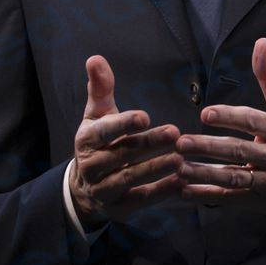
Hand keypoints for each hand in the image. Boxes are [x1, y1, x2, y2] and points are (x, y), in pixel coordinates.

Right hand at [68, 55, 183, 223]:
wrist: (83, 189)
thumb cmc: (98, 142)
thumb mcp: (96, 116)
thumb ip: (100, 89)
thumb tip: (95, 58)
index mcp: (86, 139)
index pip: (104, 131)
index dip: (123, 124)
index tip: (144, 116)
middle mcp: (92, 165)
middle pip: (122, 153)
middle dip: (149, 143)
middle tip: (175, 132)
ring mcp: (104, 188)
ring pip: (131, 178)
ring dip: (156, 168)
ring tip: (181, 158)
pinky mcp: (119, 206)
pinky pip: (141, 199)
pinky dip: (161, 191)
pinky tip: (182, 181)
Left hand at [175, 38, 265, 215]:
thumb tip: (261, 42)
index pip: (254, 121)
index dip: (230, 117)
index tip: (205, 113)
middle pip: (240, 151)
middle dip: (209, 148)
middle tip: (181, 142)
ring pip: (235, 179)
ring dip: (205, 174)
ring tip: (179, 168)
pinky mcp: (263, 201)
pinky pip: (233, 199)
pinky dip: (209, 195)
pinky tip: (186, 191)